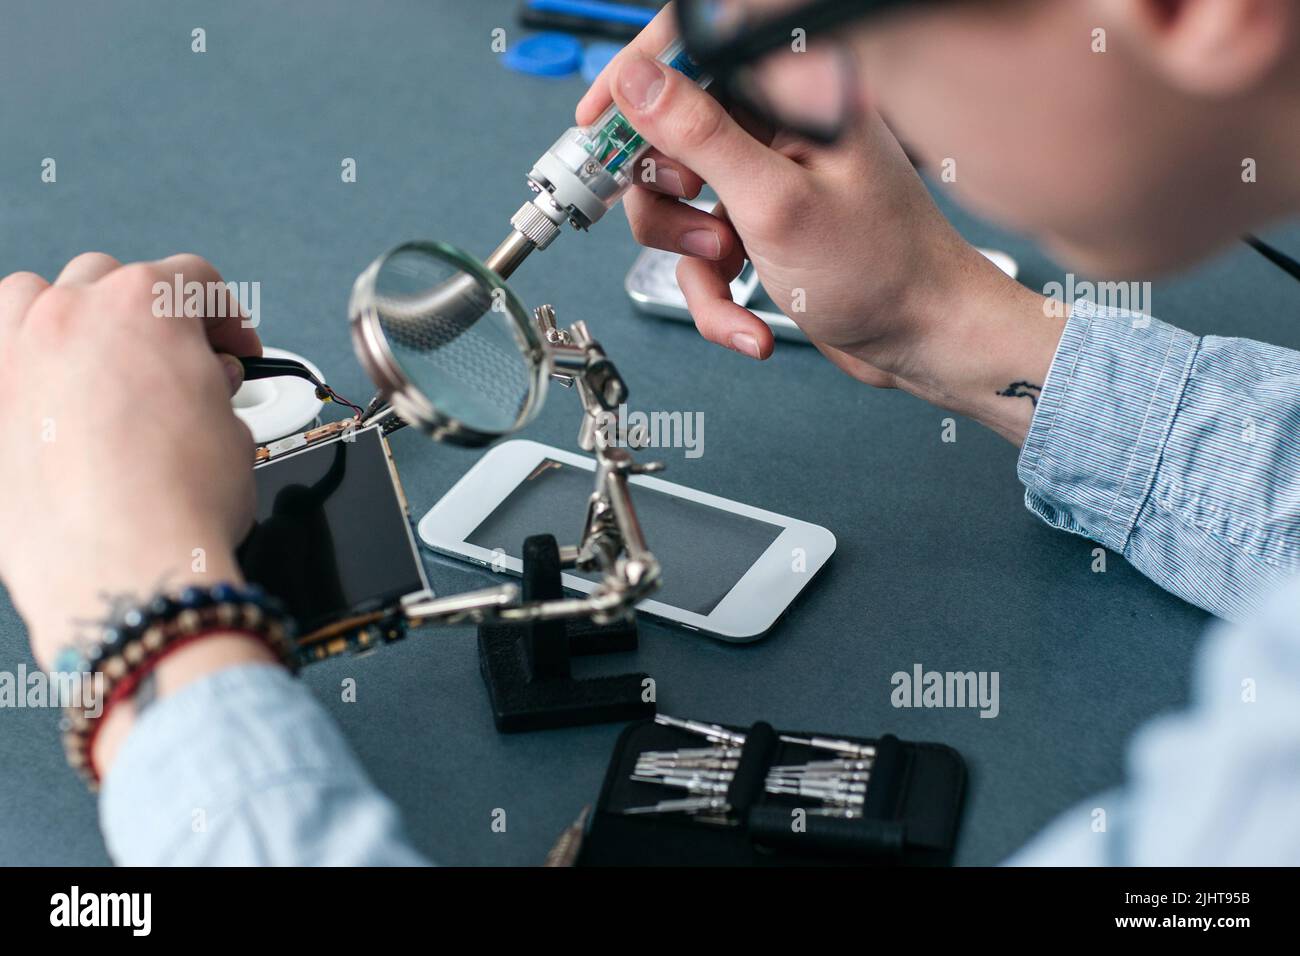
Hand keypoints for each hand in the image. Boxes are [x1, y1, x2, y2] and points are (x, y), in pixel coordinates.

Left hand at [0, 252, 260, 667]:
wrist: (124, 572)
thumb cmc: (179, 506)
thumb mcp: (231, 430)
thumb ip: (210, 385)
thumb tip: (200, 382)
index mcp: (143, 307)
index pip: (192, 280)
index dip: (224, 317)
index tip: (231, 348)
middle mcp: (69, 316)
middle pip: (109, 280)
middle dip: (148, 316)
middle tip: (176, 363)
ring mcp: (11, 356)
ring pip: (32, 298)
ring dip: (68, 319)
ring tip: (97, 365)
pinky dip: (20, 367)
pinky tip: (46, 403)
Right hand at [578, 8, 1063, 441]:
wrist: (927, 343)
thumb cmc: (884, 273)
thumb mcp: (775, 203)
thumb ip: (700, 134)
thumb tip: (637, 79)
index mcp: (797, 91)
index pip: (694, 50)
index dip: (636, 81)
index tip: (598, 127)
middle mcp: (780, 126)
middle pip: (668, 136)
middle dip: (667, 196)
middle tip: (693, 220)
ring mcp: (769, 179)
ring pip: (676, 204)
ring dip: (690, 257)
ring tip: (731, 269)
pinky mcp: (762, 227)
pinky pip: (701, 256)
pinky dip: (714, 298)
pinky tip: (749, 325)